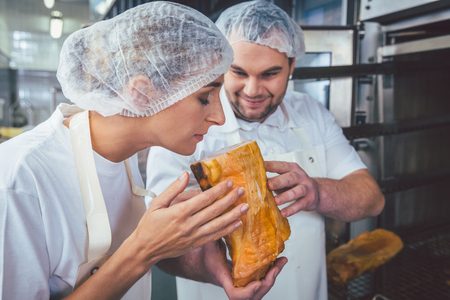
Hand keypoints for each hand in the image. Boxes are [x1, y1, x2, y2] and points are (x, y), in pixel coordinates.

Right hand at [131, 172, 248, 265]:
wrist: (144, 249)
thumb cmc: (148, 226)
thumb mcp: (156, 203)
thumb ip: (173, 189)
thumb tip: (184, 175)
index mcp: (179, 212)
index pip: (203, 199)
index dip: (218, 190)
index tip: (228, 183)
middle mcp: (188, 225)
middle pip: (214, 210)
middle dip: (229, 199)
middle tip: (241, 191)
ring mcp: (193, 236)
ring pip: (217, 224)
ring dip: (233, 215)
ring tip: (245, 207)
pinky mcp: (195, 244)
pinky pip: (214, 237)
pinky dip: (227, 230)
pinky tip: (236, 223)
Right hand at [201, 240, 286, 299]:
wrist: (206, 266)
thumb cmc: (208, 257)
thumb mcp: (209, 244)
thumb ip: (216, 234)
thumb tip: (225, 217)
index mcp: (224, 278)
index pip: (235, 294)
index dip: (247, 292)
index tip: (258, 283)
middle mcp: (235, 285)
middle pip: (253, 296)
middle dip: (267, 284)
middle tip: (275, 268)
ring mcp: (243, 285)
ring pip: (259, 291)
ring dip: (272, 278)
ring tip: (280, 263)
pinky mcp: (249, 280)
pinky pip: (262, 283)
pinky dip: (271, 274)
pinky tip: (278, 262)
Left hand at [265, 161, 319, 217]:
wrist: (317, 192)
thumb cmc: (295, 184)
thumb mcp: (285, 178)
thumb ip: (273, 179)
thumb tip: (256, 182)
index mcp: (292, 168)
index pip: (280, 165)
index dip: (271, 166)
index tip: (261, 167)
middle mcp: (300, 176)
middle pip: (290, 177)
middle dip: (279, 181)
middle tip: (269, 185)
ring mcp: (306, 188)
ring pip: (297, 191)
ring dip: (286, 196)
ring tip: (276, 201)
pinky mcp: (309, 199)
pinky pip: (300, 205)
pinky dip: (291, 209)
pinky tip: (283, 213)